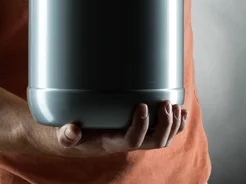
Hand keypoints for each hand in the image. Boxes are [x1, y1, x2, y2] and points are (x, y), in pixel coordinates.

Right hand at [54, 101, 188, 157]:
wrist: (77, 137)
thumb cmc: (71, 134)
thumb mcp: (63, 136)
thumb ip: (66, 135)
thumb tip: (71, 130)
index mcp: (112, 143)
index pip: (132, 140)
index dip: (140, 125)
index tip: (142, 105)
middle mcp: (128, 142)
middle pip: (154, 141)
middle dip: (164, 124)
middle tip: (165, 103)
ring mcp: (138, 137)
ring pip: (163, 138)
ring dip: (173, 123)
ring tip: (173, 104)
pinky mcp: (142, 129)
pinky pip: (165, 132)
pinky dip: (176, 123)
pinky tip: (181, 111)